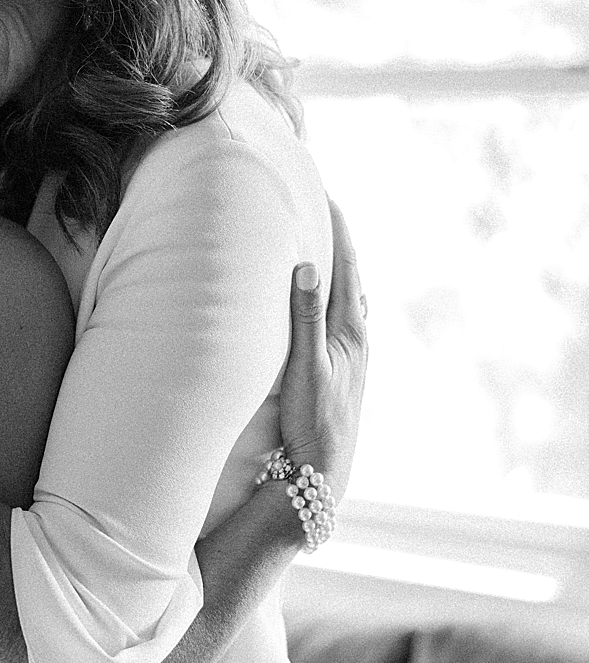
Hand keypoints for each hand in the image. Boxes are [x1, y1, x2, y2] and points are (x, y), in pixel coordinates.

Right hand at [277, 199, 367, 500]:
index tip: (324, 193)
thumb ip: (305, 317)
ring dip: (336, 268)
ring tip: (324, 244)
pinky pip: (342, 317)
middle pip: (350, 274)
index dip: (335, 227)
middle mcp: (356, 336)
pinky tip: (328, 301)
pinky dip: (334, 296)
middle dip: (336, 240)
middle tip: (320, 207)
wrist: (323, 469)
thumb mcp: (305, 366)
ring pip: (348, 296)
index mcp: (350, 329)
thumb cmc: (312, 420)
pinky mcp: (343, 367)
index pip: (344, 264)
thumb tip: (308, 265)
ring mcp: (352, 352)